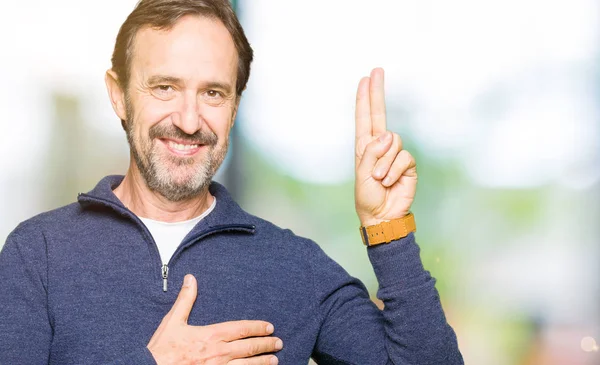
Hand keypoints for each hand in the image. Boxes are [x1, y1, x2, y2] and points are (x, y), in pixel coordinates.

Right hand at [148, 275, 281, 364]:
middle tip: (278, 342)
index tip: (269, 327)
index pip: (241, 329)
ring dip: (263, 362)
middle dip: (266, 344)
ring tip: (275, 360)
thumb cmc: (162, 349)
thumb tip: (190, 278)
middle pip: (249, 347)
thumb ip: (186, 300)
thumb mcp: (173, 321)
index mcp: (211, 335)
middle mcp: (219, 353)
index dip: (258, 327)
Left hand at [355, 68, 416, 226]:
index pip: (364, 118)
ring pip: (392, 142)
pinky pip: (403, 158)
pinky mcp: (408, 164)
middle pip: (380, 114)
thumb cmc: (368, 197)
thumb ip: (372, 153)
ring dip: (383, 163)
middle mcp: (380, 146)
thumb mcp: (362, 174)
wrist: (383, 216)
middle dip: (377, 92)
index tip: (366, 79)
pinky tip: (390, 182)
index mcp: (364, 147)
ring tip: (380, 179)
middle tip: (377, 71)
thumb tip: (388, 134)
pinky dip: (394, 171)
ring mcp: (395, 154)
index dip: (365, 98)